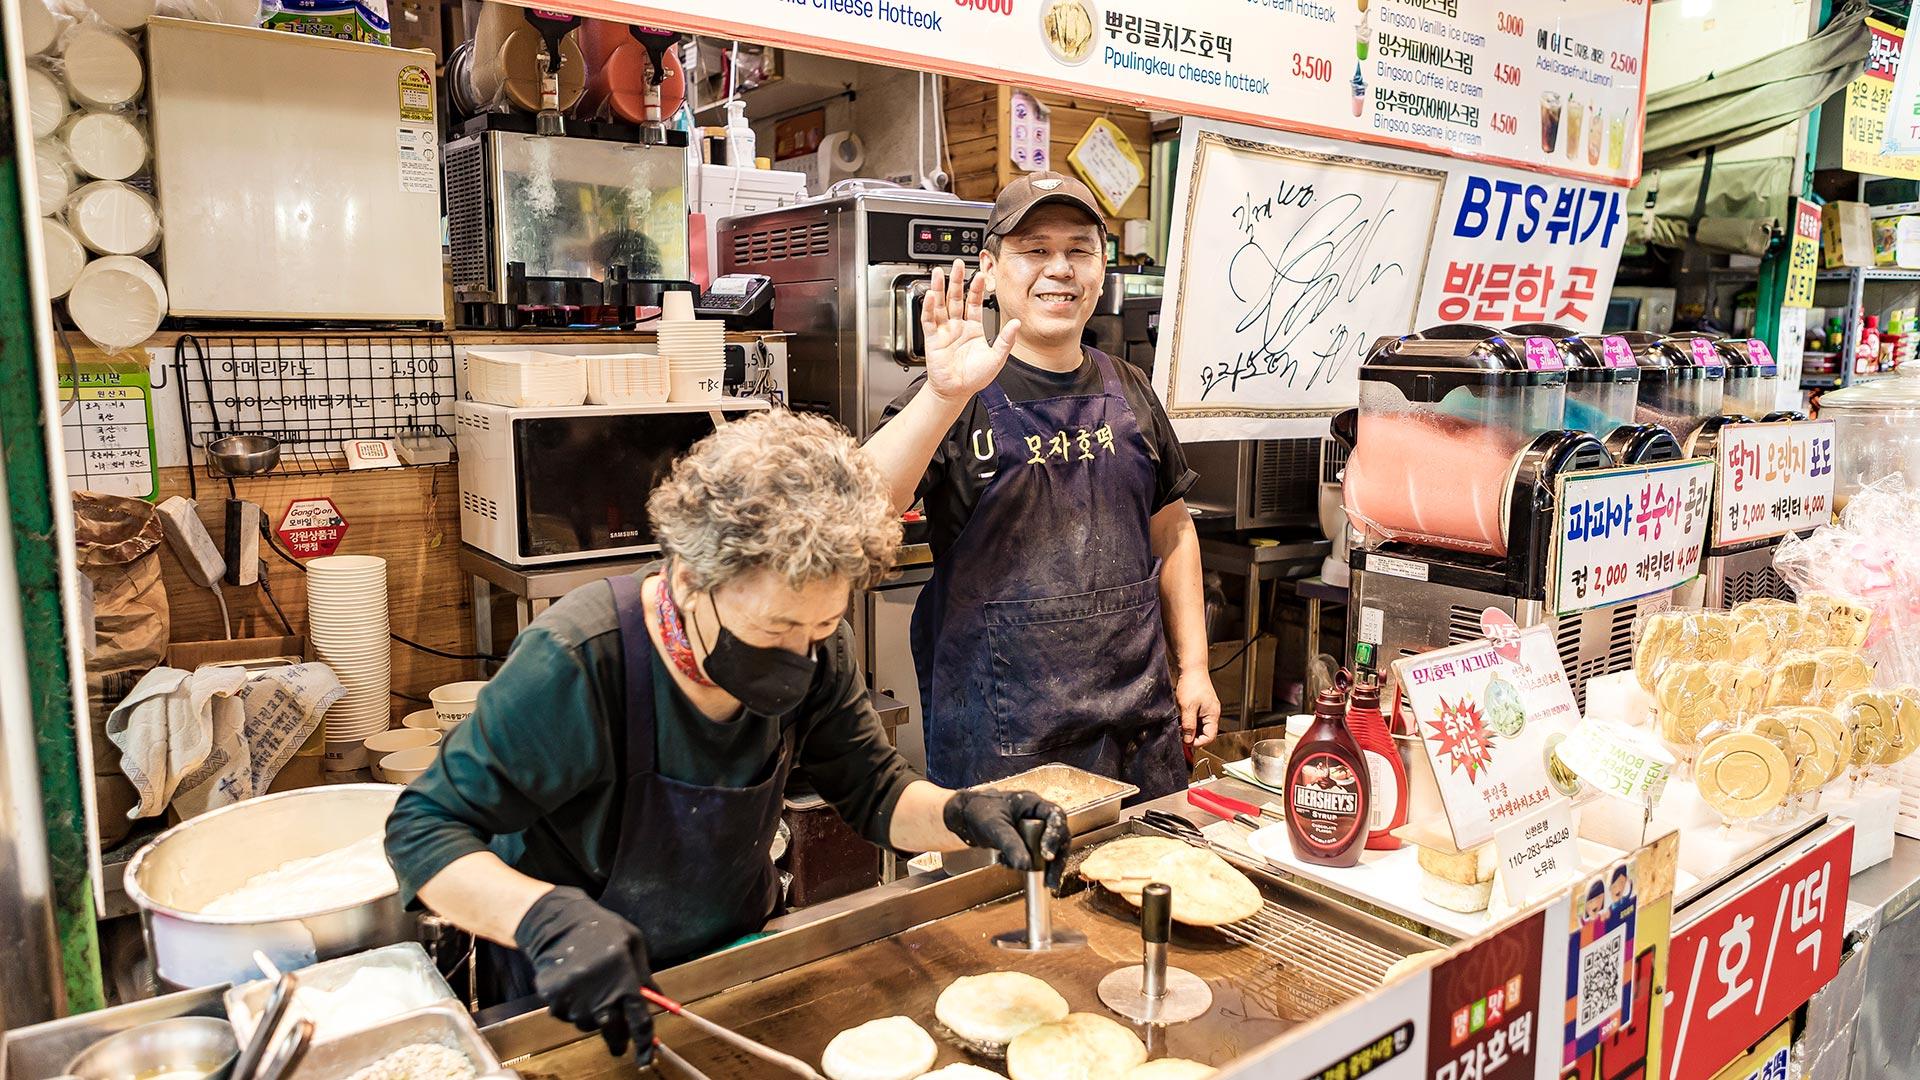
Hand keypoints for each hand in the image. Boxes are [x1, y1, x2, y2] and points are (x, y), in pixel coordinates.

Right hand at [513, 886, 656, 1064]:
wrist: (558, 923)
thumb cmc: (602, 930)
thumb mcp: (633, 944)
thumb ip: (645, 976)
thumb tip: (660, 1001)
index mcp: (625, 981)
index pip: (640, 1022)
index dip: (645, 1045)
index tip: (646, 1061)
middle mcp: (600, 996)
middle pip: (614, 1034)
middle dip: (619, 1041)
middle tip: (620, 1041)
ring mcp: (575, 1002)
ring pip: (590, 1024)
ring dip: (595, 1015)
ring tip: (592, 987)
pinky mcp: (554, 1003)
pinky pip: (569, 1016)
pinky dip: (574, 1007)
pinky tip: (574, 984)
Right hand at [923, 259, 1019, 404]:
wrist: (957, 392)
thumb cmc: (975, 377)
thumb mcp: (996, 358)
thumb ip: (1006, 340)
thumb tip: (1016, 323)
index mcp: (973, 328)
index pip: (974, 303)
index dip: (977, 289)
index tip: (980, 275)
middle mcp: (957, 326)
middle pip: (956, 298)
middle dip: (956, 281)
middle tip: (957, 264)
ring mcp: (944, 331)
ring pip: (940, 305)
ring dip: (939, 288)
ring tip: (939, 272)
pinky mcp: (932, 339)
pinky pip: (929, 320)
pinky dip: (928, 307)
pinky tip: (930, 295)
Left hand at [943, 788, 1069, 888]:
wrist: (963, 818)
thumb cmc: (978, 812)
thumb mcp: (995, 827)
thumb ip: (1011, 845)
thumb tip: (1026, 865)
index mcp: (1033, 803)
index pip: (1055, 816)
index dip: (1055, 836)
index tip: (1047, 855)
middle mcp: (1037, 816)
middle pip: (1058, 836)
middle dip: (1056, 859)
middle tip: (1051, 878)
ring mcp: (1032, 830)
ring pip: (1049, 849)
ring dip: (1044, 866)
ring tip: (1043, 882)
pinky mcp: (1025, 843)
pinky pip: (1035, 856)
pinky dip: (1027, 865)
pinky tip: (1009, 864)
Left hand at [1176, 670, 1220, 747]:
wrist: (1191, 669)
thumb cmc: (1192, 684)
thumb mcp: (1187, 708)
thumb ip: (1189, 725)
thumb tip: (1188, 740)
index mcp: (1213, 715)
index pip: (1210, 737)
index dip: (1198, 742)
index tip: (1186, 742)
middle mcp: (1212, 713)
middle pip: (1206, 733)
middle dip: (1193, 737)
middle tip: (1181, 736)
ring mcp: (1207, 709)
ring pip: (1200, 727)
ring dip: (1190, 730)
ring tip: (1180, 728)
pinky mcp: (1201, 706)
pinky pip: (1197, 719)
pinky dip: (1190, 722)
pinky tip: (1182, 720)